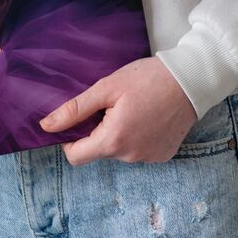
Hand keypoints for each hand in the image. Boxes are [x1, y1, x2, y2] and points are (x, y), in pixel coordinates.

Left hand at [39, 56, 197, 165]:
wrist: (191, 80)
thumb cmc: (148, 78)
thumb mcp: (107, 87)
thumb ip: (76, 109)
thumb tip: (46, 126)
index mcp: (113, 141)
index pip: (76, 156)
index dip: (70, 138)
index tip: (80, 118)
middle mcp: (130, 157)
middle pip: (99, 150)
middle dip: (98, 130)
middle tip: (112, 103)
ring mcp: (149, 158)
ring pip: (119, 150)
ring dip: (118, 132)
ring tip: (133, 106)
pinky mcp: (163, 155)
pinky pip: (139, 149)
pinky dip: (137, 136)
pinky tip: (148, 115)